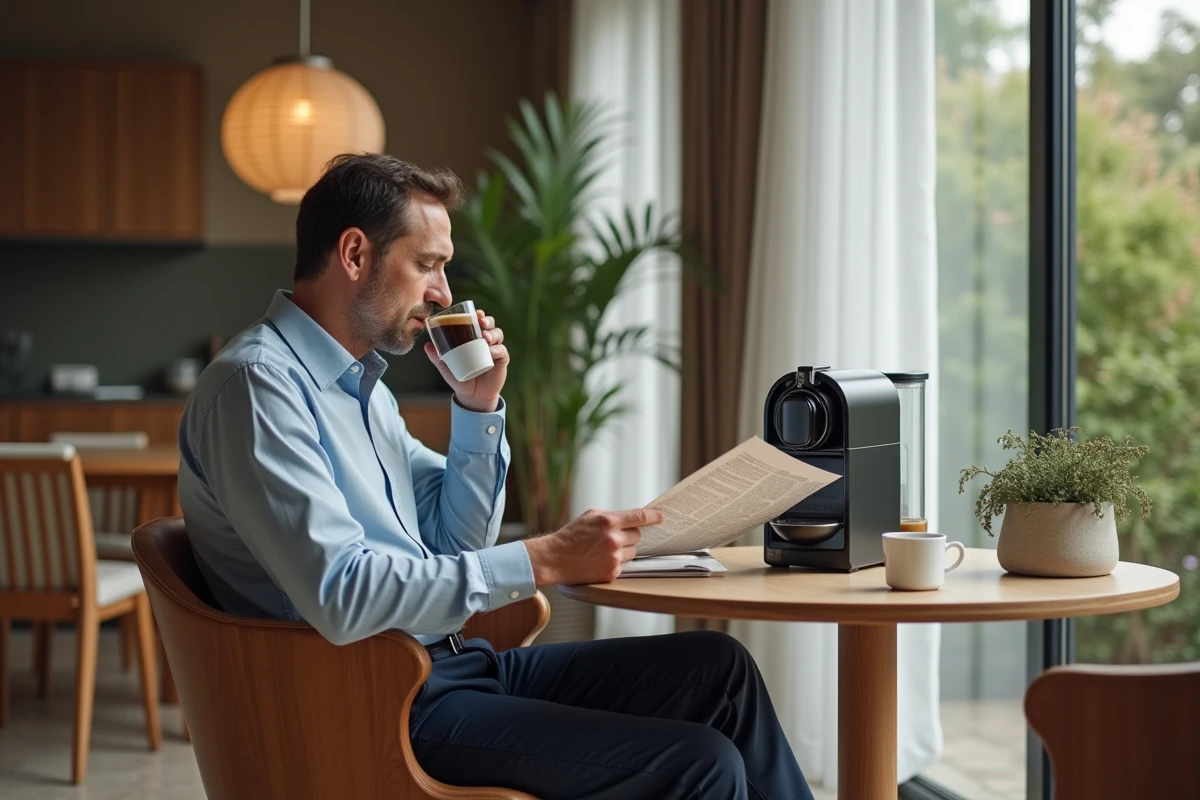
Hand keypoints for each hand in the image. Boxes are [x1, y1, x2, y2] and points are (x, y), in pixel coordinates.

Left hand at [424, 308, 507, 412]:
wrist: (472, 396)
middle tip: (481, 322)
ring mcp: (495, 350)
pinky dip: (497, 349)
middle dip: (487, 320)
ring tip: (484, 337)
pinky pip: (502, 351)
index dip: (479, 315)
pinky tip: (490, 351)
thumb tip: (427, 345)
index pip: (478, 322)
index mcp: (474, 338)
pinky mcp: (502, 360)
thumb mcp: (446, 367)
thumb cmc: (460, 378)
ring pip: (498, 334)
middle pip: (490, 324)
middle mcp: (486, 341)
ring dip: (492, 333)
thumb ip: (436, 357)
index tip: (476, 313)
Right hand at [523, 507, 664, 585]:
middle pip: (637, 536)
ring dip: (623, 550)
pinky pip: (624, 565)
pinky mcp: (612, 572)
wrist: (555, 559)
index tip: (660, 517)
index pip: (639, 517)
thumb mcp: (590, 516)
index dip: (653, 516)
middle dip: (629, 535)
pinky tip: (600, 560)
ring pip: (633, 551)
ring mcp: (613, 557)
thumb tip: (633, 518)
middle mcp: (613, 539)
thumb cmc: (571, 536)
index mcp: (608, 521)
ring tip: (603, 550)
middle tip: (612, 538)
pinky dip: (616, 563)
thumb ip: (612, 516)